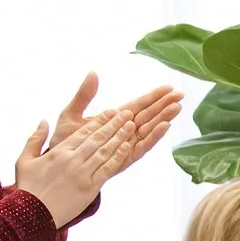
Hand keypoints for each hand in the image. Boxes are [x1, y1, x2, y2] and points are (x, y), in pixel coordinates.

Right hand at [15, 110, 139, 227]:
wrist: (34, 214)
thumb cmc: (28, 187)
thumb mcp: (24, 160)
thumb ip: (35, 139)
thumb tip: (43, 121)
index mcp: (59, 152)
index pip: (83, 132)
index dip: (99, 121)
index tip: (111, 112)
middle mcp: (72, 160)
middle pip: (97, 138)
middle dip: (114, 124)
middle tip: (127, 113)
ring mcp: (82, 173)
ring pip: (105, 151)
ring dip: (120, 137)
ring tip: (131, 125)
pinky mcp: (90, 188)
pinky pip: (107, 169)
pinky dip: (118, 157)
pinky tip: (127, 147)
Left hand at [50, 73, 182, 175]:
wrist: (58, 167)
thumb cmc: (64, 143)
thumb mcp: (71, 114)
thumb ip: (84, 95)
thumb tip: (93, 73)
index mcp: (113, 119)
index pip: (138, 105)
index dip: (153, 96)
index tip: (169, 87)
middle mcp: (123, 131)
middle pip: (148, 115)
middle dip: (164, 104)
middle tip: (181, 94)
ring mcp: (126, 144)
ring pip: (149, 129)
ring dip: (163, 118)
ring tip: (177, 108)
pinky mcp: (125, 158)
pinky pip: (142, 145)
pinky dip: (154, 136)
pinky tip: (165, 126)